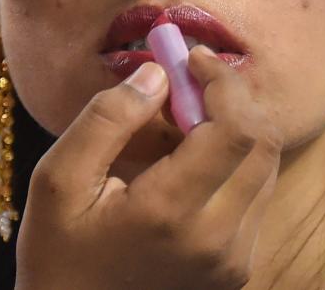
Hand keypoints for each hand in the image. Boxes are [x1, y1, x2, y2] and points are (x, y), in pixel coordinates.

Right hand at [15, 49, 279, 289]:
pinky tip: (192, 158)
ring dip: (237, 128)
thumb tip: (157, 73)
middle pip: (263, 144)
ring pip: (266, 169)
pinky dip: (235, 163)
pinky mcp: (236, 270)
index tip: (191, 56)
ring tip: (188, 116)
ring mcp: (232, 260)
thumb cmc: (58, 254)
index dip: (222, 80)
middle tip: (192, 77)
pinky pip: (255, 199)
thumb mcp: (58, 180)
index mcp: (172, 211)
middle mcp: (218, 239)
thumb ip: (107, 119)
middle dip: (234, 98)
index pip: (235, 128)